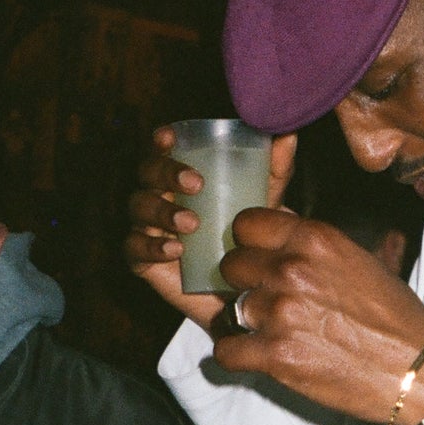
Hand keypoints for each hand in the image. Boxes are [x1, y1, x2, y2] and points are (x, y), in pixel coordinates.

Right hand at [124, 124, 297, 328]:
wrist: (243, 289)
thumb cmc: (249, 234)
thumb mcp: (266, 199)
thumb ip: (275, 169)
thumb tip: (289, 135)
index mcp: (181, 175)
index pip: (163, 149)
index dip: (160, 140)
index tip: (169, 137)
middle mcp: (160, 195)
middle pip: (147, 174)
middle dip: (166, 173)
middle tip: (195, 183)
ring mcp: (149, 227)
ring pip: (139, 208)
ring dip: (162, 211)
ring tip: (191, 223)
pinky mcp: (145, 260)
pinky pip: (135, 248)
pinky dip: (152, 246)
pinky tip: (175, 249)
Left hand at [214, 209, 423, 424]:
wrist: (417, 369)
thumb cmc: (395, 317)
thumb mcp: (361, 260)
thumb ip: (315, 243)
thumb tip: (279, 221)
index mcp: (316, 239)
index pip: (247, 224)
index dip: (248, 243)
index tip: (257, 258)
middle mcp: (293, 269)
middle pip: (232, 264)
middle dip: (245, 283)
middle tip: (267, 301)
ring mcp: (281, 312)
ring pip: (231, 308)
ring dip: (247, 323)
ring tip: (272, 333)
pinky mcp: (275, 355)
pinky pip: (227, 350)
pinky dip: (239, 357)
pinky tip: (260, 357)